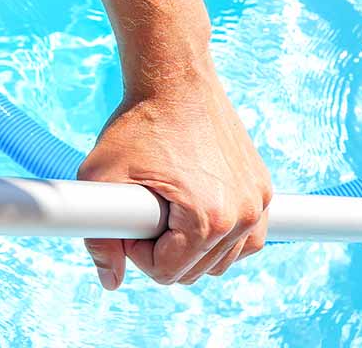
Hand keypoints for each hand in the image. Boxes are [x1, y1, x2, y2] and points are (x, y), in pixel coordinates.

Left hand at [78, 51, 271, 289]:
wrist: (176, 79)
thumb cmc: (138, 123)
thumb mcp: (101, 176)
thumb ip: (98, 239)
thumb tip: (110, 282)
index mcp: (208, 218)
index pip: (167, 273)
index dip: (137, 250)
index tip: (130, 214)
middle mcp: (243, 214)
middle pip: (195, 272)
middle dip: (164, 250)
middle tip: (147, 205)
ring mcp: (259, 202)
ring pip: (222, 261)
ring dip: (193, 246)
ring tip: (169, 205)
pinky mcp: (263, 188)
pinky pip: (246, 239)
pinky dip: (223, 238)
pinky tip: (196, 212)